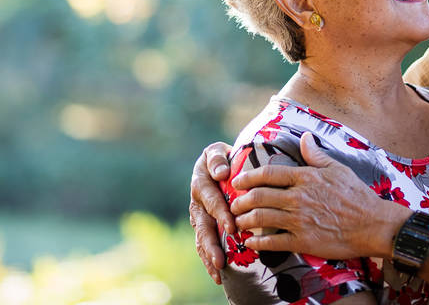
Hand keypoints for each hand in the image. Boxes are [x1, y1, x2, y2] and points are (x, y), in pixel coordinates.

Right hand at [188, 141, 232, 283]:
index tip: (232, 227)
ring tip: (218, 270)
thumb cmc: (222, 158)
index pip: (212, 200)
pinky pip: (203, 244)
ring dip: (209, 255)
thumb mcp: (217, 151)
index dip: (221, 213)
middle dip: (212, 243)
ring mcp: (198, 216)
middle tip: (221, 259)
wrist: (217, 165)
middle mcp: (197, 202)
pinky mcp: (202, 226)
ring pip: (201, 238)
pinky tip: (217, 275)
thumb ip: (218, 159)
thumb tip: (222, 173)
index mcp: (201, 183)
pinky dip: (209, 260)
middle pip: (203, 225)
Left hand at [230, 132, 409, 259]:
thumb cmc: (357, 195)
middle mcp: (298, 197)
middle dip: (240, 201)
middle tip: (234, 204)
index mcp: (306, 178)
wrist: (373, 225)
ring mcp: (299, 220)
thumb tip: (305, 136)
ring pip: (261, 218)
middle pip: (258, 196)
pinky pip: (273, 242)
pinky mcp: (303, 241)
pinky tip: (251, 242)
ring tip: (238, 222)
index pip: (268, 173)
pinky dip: (257, 242)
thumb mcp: (338, 169)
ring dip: (244, 221)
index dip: (248, 177)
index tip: (237, 181)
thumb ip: (316, 155)